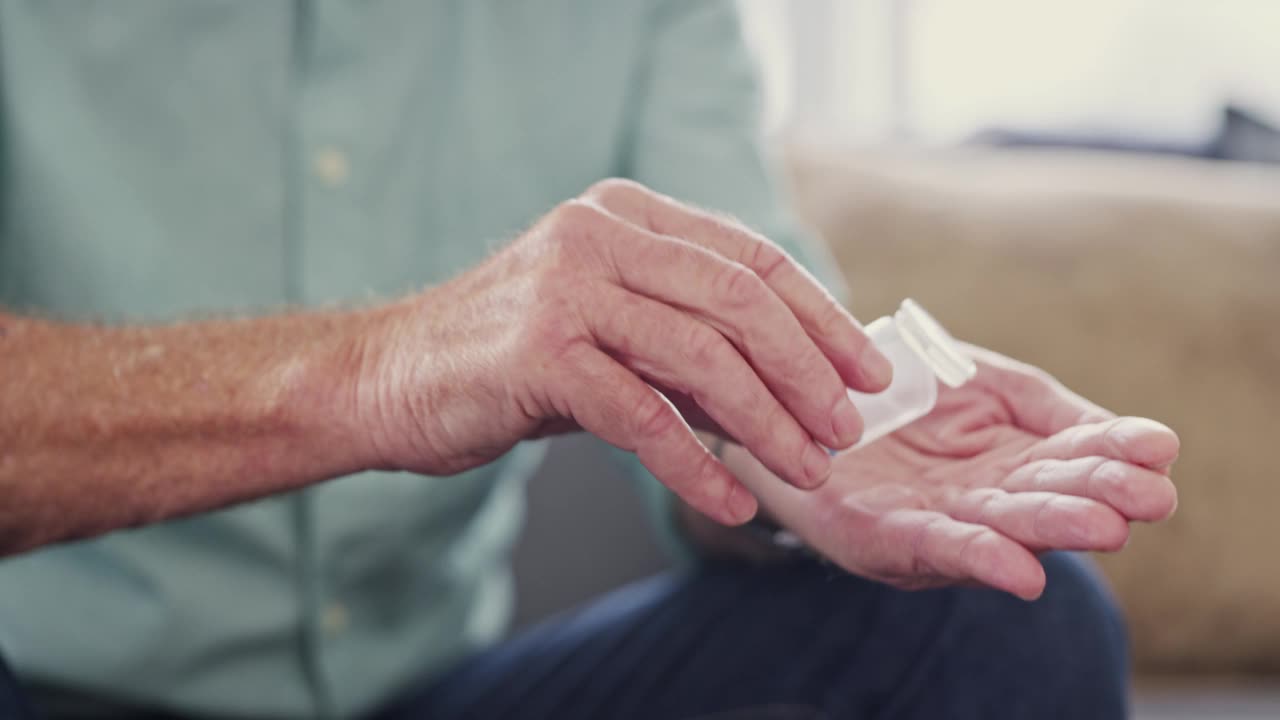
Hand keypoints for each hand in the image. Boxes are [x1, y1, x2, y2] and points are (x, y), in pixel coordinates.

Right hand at [348, 179, 891, 523]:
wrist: (386, 378)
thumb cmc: (506, 359)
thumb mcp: (609, 331)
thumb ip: (686, 340)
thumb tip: (793, 386)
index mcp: (625, 215)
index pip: (750, 257)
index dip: (820, 316)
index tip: (867, 371)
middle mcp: (598, 234)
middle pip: (739, 300)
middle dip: (807, 371)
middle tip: (845, 429)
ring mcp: (565, 288)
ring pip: (702, 357)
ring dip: (767, 423)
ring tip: (804, 470)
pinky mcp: (537, 352)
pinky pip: (642, 416)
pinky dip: (695, 465)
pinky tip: (731, 501)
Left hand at [731, 345, 1178, 599]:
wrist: (797, 401)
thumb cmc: (900, 397)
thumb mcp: (980, 381)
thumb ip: (1042, 404)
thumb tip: (1114, 430)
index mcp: (1010, 458)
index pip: (1073, 454)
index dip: (1115, 451)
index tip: (1160, 446)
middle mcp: (980, 498)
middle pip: (1044, 498)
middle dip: (1097, 499)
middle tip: (1150, 498)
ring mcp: (931, 521)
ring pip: (999, 528)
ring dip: (1050, 530)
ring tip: (1102, 527)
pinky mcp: (876, 537)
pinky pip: (929, 548)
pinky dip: (974, 558)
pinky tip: (1018, 570)